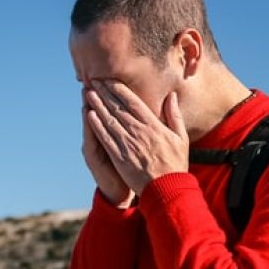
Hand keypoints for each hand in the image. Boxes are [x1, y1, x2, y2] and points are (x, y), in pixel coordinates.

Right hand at [81, 88, 134, 207]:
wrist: (121, 193)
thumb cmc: (132, 171)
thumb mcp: (136, 149)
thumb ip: (140, 131)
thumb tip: (148, 113)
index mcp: (116, 135)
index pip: (114, 111)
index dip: (112, 96)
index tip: (112, 78)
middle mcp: (103, 139)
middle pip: (101, 113)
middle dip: (99, 96)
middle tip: (95, 77)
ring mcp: (97, 147)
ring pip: (93, 123)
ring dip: (90, 106)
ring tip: (88, 89)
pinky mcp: (94, 158)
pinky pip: (92, 139)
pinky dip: (91, 127)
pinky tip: (89, 114)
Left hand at [85, 80, 188, 195]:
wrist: (167, 189)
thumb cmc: (175, 164)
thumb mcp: (180, 137)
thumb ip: (174, 115)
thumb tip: (171, 96)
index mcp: (153, 125)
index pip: (133, 102)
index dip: (119, 89)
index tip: (109, 79)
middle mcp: (139, 132)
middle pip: (118, 107)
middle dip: (105, 92)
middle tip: (93, 80)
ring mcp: (128, 144)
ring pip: (109, 120)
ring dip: (97, 105)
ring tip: (88, 93)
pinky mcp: (119, 157)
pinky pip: (106, 138)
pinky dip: (97, 126)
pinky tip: (89, 115)